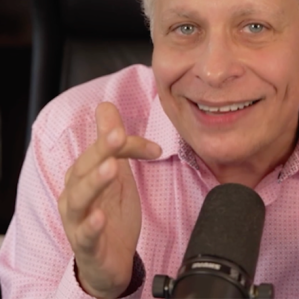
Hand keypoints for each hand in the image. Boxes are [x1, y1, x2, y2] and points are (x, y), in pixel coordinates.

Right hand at [58, 102, 161, 298]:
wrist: (110, 259)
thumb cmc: (110, 212)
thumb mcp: (115, 173)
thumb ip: (110, 143)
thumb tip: (106, 106)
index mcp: (84, 173)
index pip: (104, 150)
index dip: (129, 144)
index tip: (155, 148)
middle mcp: (75, 193)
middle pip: (85, 167)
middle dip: (102, 150)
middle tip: (118, 135)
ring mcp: (77, 220)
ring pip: (80, 198)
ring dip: (95, 181)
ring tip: (111, 168)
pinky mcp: (85, 245)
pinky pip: (85, 234)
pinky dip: (90, 225)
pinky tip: (99, 217)